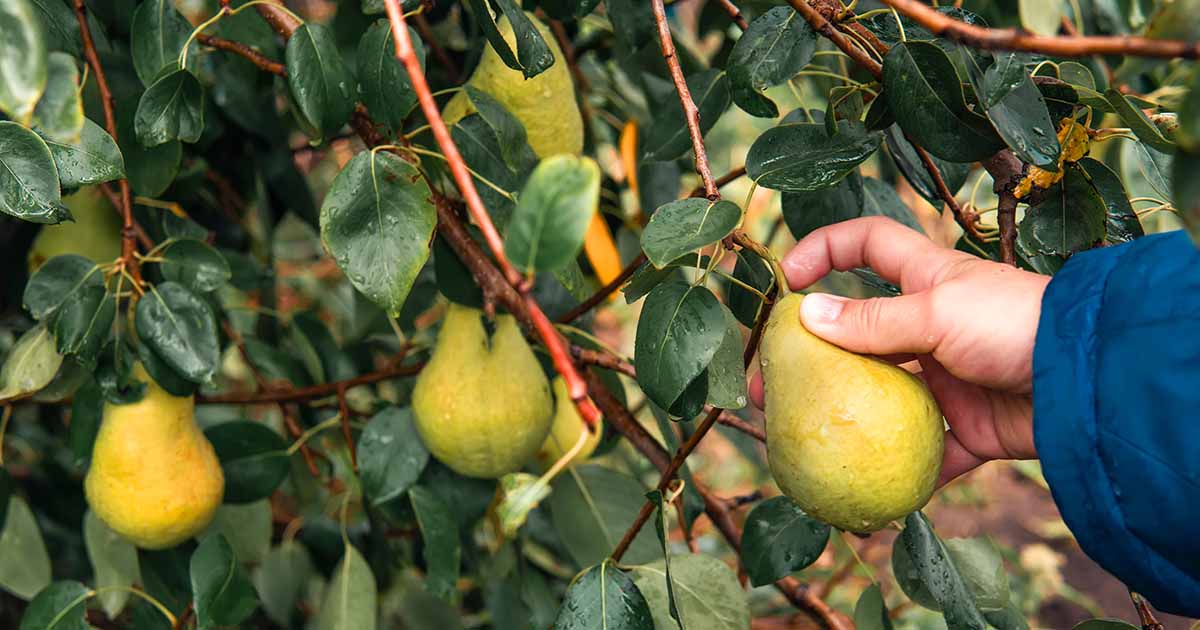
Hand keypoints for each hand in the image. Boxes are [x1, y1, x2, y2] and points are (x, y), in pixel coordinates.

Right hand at [749, 217, 1050, 484]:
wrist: (1088, 383)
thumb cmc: (1016, 324)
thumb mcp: (937, 312)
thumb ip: (872, 321)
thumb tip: (805, 315)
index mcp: (926, 280)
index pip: (866, 245)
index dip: (824, 249)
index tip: (787, 278)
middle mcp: (930, 326)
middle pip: (856, 335)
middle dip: (811, 356)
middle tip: (768, 386)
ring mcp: (945, 378)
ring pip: (880, 398)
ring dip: (843, 418)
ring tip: (800, 441)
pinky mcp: (965, 427)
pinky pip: (923, 453)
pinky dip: (898, 472)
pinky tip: (860, 487)